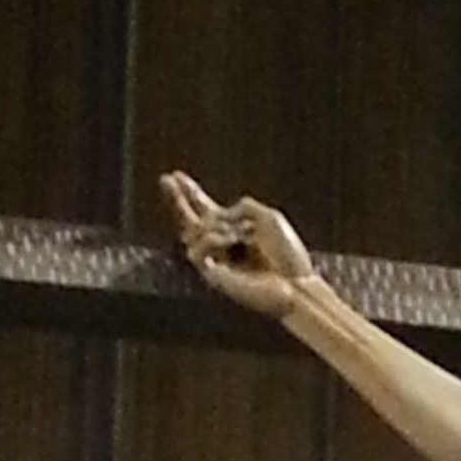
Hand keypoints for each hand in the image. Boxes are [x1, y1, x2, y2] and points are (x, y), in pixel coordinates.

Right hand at [162, 171, 317, 319]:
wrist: (296, 284)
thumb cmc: (287, 256)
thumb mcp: (268, 217)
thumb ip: (243, 206)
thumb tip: (218, 215)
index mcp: (236, 230)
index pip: (206, 210)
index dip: (191, 193)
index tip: (176, 175)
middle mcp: (223, 246)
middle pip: (190, 221)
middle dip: (177, 199)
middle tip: (165, 179)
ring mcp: (217, 261)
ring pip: (194, 233)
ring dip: (213, 226)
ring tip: (236, 234)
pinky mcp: (213, 276)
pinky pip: (198, 251)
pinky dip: (212, 239)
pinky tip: (229, 240)